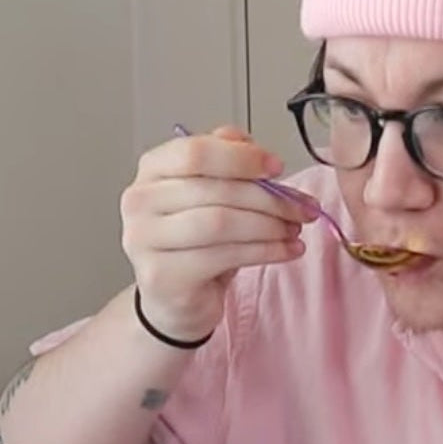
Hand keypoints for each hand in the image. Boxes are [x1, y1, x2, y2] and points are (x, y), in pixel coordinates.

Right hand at [120, 125, 313, 342]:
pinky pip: (225, 256)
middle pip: (215, 190)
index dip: (241, 158)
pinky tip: (286, 251)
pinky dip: (265, 251)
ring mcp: (146, 241)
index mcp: (151, 170)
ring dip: (268, 226)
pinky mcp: (164, 276)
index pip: (195, 152)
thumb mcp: (210, 195)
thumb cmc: (193, 243)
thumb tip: (250, 144)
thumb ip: (224, 161)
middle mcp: (140, 202)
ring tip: (294, 230)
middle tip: (302, 207)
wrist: (173, 299)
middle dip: (268, 198)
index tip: (277, 167)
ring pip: (221, 223)